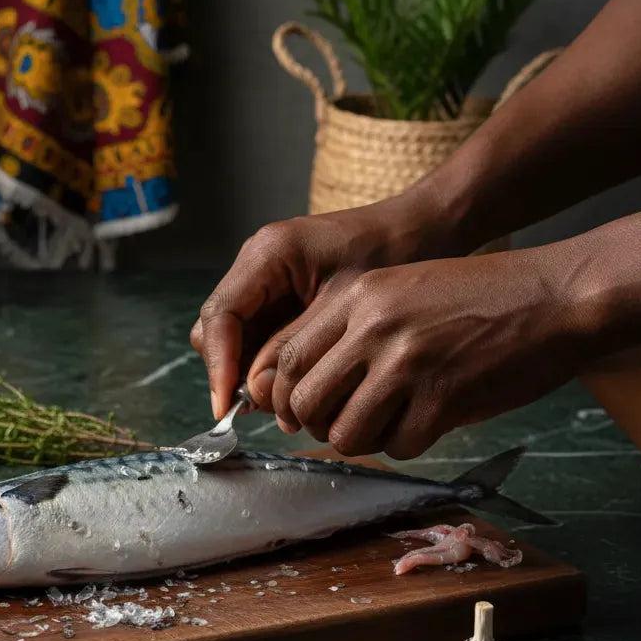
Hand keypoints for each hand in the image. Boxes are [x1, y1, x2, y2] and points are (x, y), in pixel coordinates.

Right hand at [190, 188, 452, 417]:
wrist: (424, 230)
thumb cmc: (394, 255)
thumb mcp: (345, 307)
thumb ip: (295, 348)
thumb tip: (255, 392)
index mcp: (268, 255)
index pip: (219, 316)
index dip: (219, 365)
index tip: (226, 405)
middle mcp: (257, 266)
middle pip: (216, 331)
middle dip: (233, 372)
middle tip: (264, 410)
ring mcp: (266, 282)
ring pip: (234, 340)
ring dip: (251, 375)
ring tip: (286, 406)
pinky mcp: (280, 298)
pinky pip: (258, 339)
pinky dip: (270, 368)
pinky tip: (298, 389)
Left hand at [252, 244, 601, 459]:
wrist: (555, 295)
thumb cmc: (477, 296)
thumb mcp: (400, 290)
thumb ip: (349, 331)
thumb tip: (302, 393)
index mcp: (357, 297)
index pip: (289, 359)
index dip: (287, 396)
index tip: (300, 412)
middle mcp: (374, 327)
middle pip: (307, 403)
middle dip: (318, 425)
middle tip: (343, 424)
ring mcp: (407, 363)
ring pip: (346, 433)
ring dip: (362, 440)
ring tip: (388, 424)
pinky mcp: (443, 397)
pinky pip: (397, 446)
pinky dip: (405, 445)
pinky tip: (426, 424)